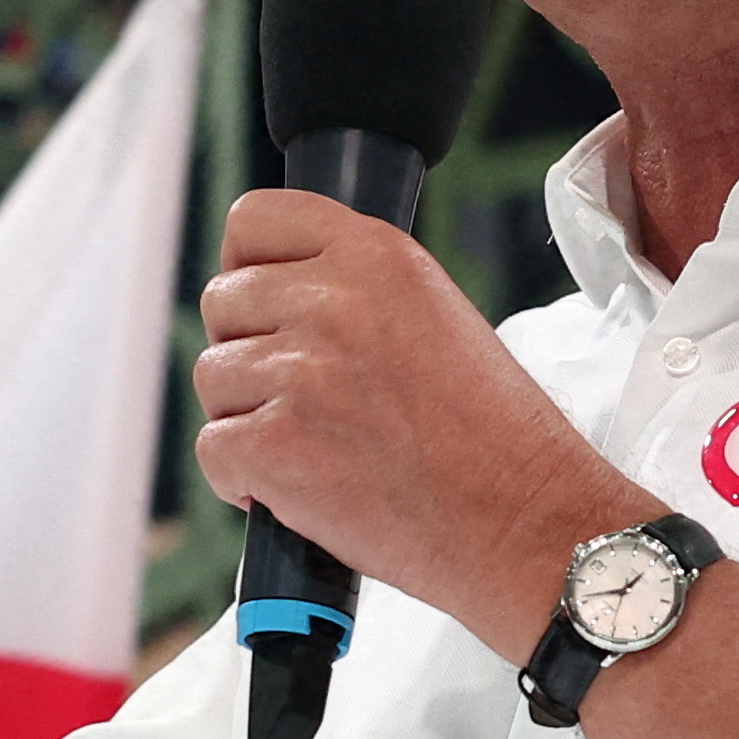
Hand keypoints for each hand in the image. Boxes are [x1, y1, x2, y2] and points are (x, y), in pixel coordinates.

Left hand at [192, 190, 631, 661]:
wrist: (524, 519)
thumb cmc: (493, 434)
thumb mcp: (436, 314)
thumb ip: (359, 290)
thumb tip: (280, 298)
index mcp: (376, 254)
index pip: (255, 218)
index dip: (245, 263)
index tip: (259, 303)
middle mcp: (333, 300)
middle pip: (222, 300)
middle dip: (245, 350)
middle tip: (295, 395)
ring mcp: (301, 372)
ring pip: (213, 378)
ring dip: (245, 417)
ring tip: (310, 446)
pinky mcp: (276, 444)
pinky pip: (214, 447)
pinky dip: (240, 479)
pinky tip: (292, 490)